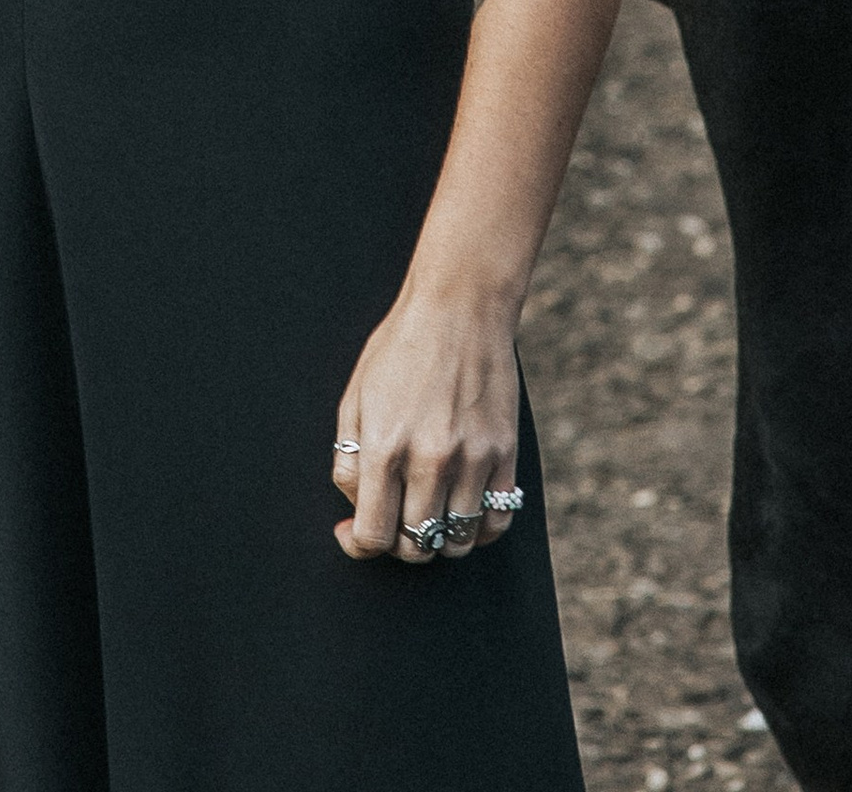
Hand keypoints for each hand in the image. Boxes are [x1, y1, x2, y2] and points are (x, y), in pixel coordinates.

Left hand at [331, 283, 521, 562]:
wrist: (459, 307)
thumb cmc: (400, 349)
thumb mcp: (355, 396)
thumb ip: (348, 460)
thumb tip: (354, 514)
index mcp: (383, 444)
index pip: (374, 534)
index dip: (359, 543)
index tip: (356, 532)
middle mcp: (429, 459)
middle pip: (415, 545)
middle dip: (398, 542)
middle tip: (394, 517)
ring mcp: (472, 459)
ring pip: (455, 541)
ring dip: (437, 538)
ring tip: (427, 513)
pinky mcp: (504, 454)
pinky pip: (494, 523)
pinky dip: (476, 530)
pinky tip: (460, 509)